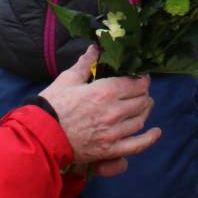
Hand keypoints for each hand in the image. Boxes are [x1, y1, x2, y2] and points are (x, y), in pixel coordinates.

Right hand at [39, 47, 161, 173]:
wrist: (42, 134)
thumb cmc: (52, 104)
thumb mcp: (68, 78)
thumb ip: (86, 63)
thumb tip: (95, 47)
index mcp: (104, 91)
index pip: (134, 83)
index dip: (141, 78)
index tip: (141, 76)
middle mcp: (113, 111)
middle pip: (141, 100)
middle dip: (144, 93)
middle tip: (141, 89)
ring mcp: (113, 132)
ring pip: (140, 119)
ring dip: (145, 110)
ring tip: (145, 105)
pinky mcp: (110, 150)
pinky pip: (136, 145)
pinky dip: (149, 139)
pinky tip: (156, 132)